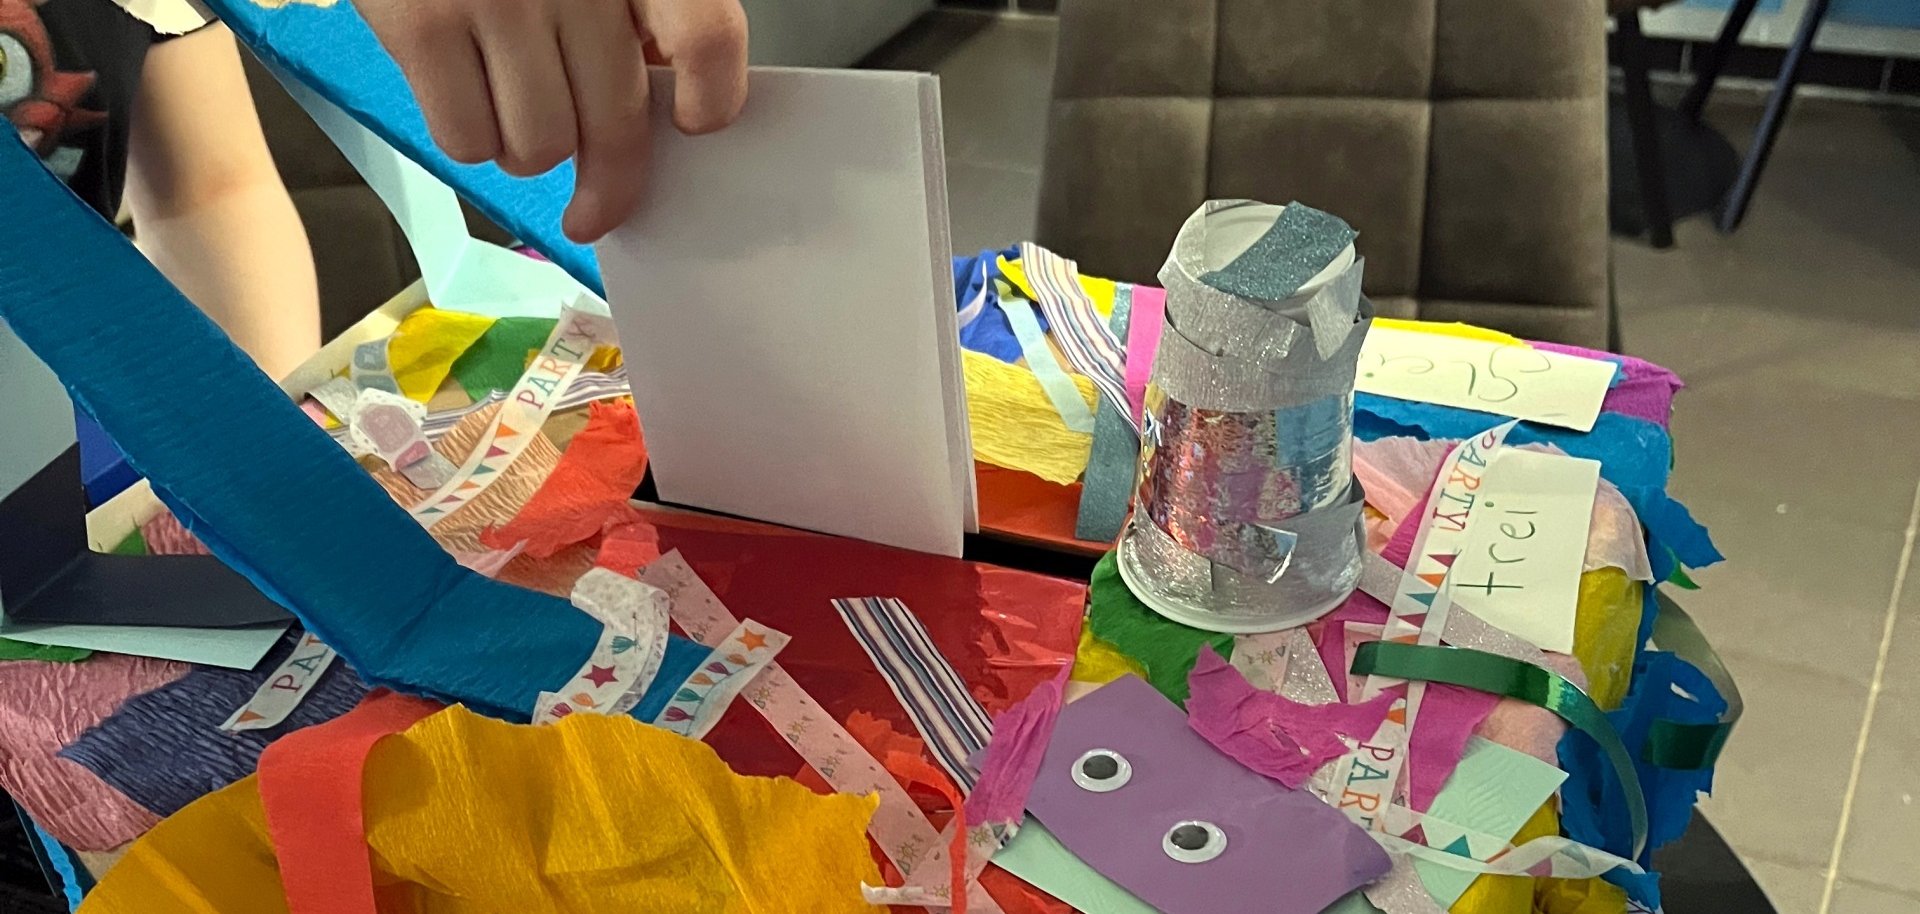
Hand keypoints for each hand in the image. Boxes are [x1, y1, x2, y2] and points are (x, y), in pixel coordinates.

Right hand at [358, 0, 748, 242]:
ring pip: (540, 147)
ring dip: (529, 154)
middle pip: (615, 123)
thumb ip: (639, 11)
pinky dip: (472, 140)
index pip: (705, 37)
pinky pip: (467, 139)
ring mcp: (495, 0)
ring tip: (515, 113)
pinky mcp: (422, 25)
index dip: (711, 96)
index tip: (695, 125)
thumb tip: (667, 101)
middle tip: (597, 205)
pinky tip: (470, 99)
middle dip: (609, 185)